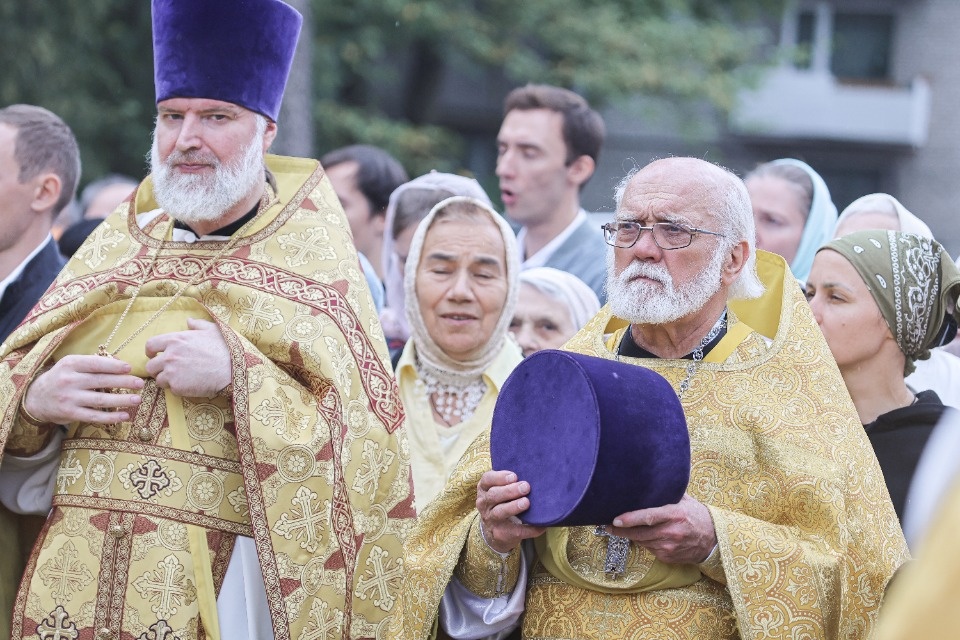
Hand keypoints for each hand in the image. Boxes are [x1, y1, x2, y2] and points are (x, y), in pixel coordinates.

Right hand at [24, 354, 143, 424]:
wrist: (36, 398)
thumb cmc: (62, 378)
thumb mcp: (72, 365)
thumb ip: (93, 363)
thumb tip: (121, 363)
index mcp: (70, 364)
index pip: (95, 364)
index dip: (114, 366)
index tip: (129, 368)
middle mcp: (68, 381)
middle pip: (101, 381)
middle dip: (123, 382)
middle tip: (140, 383)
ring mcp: (69, 398)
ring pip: (100, 400)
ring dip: (121, 400)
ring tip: (137, 399)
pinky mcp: (70, 414)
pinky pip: (94, 416)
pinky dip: (111, 417)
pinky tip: (125, 416)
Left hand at [145, 318, 231, 397]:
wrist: (232, 370)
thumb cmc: (225, 349)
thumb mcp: (213, 330)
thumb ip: (198, 325)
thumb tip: (189, 321)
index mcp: (176, 339)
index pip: (151, 344)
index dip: (150, 351)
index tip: (153, 355)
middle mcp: (169, 355)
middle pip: (151, 366)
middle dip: (157, 369)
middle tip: (168, 371)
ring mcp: (172, 372)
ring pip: (159, 379)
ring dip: (167, 380)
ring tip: (181, 379)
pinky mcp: (177, 387)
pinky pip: (171, 390)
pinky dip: (178, 389)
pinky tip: (190, 385)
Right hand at [476, 470, 545, 553]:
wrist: (493, 530)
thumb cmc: (501, 501)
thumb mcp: (498, 489)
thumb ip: (509, 481)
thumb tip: (532, 472)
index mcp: (484, 489)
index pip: (487, 479)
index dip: (500, 477)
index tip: (514, 476)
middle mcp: (484, 504)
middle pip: (494, 495)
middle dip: (510, 491)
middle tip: (526, 487)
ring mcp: (491, 520)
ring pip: (500, 512)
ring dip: (513, 507)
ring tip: (526, 502)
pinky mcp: (500, 534)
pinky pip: (515, 531)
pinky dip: (529, 529)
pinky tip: (540, 525)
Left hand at [607, 494, 716, 563]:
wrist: (713, 540)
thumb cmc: (697, 516)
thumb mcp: (685, 500)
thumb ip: (668, 491)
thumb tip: (650, 478)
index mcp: (675, 515)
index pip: (649, 517)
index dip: (630, 519)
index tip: (616, 519)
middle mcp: (672, 532)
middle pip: (640, 533)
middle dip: (621, 530)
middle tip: (608, 525)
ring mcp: (669, 547)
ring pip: (642, 542)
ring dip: (631, 536)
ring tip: (620, 528)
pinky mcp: (668, 557)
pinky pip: (649, 549)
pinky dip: (643, 542)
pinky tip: (642, 536)